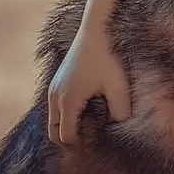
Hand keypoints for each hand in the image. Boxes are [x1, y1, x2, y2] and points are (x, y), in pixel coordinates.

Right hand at [47, 21, 131, 144]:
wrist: (97, 29)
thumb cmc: (109, 57)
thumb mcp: (119, 87)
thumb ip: (120, 112)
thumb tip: (118, 129)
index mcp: (67, 102)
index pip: (66, 137)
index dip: (81, 144)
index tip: (98, 143)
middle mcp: (54, 97)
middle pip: (54, 132)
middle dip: (71, 138)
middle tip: (94, 137)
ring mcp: (53, 88)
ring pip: (54, 119)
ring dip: (69, 125)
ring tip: (94, 123)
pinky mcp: (58, 81)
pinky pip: (57, 107)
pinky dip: (67, 114)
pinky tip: (90, 107)